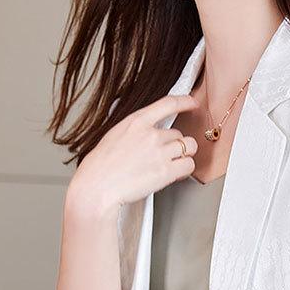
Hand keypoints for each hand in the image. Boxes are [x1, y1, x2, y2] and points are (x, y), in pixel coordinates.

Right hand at [67, 93, 200, 216]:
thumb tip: (145, 132)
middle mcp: (151, 134)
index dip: (185, 102)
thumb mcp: (114, 136)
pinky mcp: (166, 171)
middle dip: (174, 146)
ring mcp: (160, 152)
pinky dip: (185, 170)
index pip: (168, 104)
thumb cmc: (100, 167)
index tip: (192, 102)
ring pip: (189, 147)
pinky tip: (175, 174)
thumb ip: (134, 131)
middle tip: (165, 157)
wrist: (96, 187)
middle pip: (179, 133)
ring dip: (183, 156)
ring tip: (172, 165)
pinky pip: (189, 165)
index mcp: (136, 122)